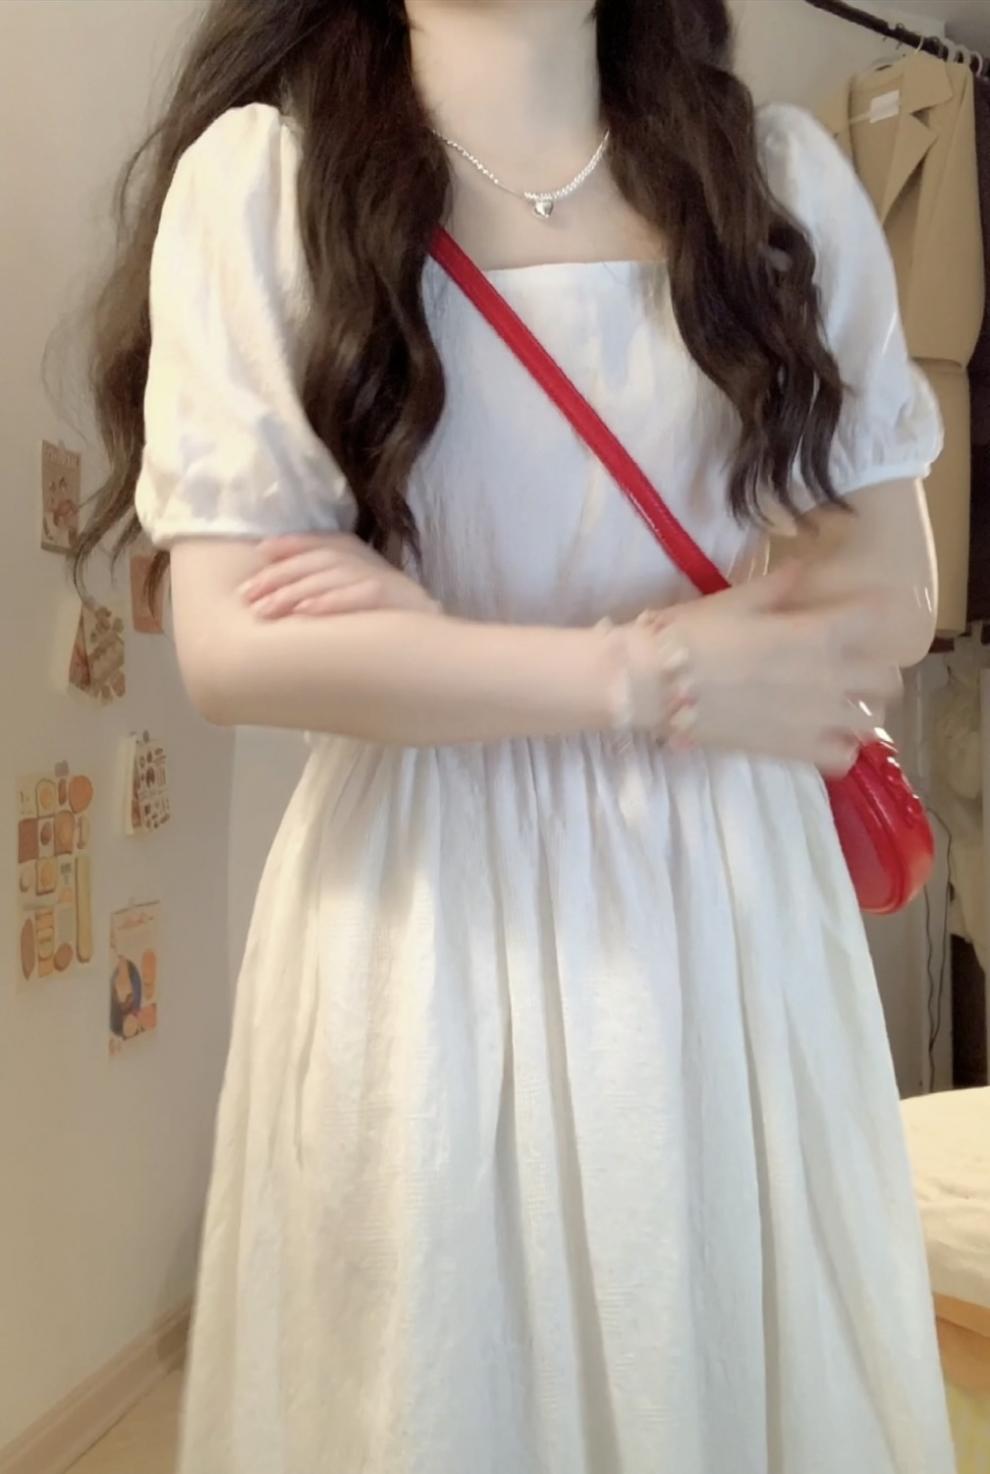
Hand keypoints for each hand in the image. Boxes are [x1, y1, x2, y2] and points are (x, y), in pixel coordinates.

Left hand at [239, 535, 440, 619]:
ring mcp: (389, 581)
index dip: (291, 544)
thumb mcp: (356, 604)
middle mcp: (376, 564)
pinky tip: (305, 612)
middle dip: (281, 575)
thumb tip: (281, 591)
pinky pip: (362, 594)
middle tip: (249, 596)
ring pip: (335, 573)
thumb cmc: (391, 632)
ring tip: (267, 608)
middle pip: (322, 558)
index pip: (325, 542)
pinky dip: (332, 601)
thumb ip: (327, 590)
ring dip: (297, 590)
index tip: (259, 555)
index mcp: (366, 560)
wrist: (442, 655)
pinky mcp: (399, 600)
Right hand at [633, 566, 901, 774]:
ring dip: (864, 709)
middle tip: (855, 661)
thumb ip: (778, 587)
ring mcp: (815, 719)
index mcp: (816, 633)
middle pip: (887, 679)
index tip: (867, 608)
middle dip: (876, 668)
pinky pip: (843, 757)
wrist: (651, 684)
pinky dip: (842, 747)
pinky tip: (824, 735)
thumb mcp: (735, 600)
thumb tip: (804, 568)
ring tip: (842, 702)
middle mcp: (828, 677)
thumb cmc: (691, 633)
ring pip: (873, 721)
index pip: (877, 619)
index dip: (878, 612)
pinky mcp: (794, 751)